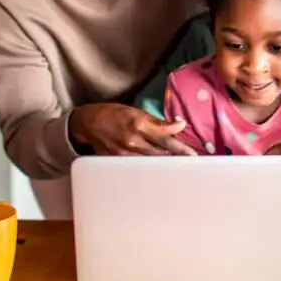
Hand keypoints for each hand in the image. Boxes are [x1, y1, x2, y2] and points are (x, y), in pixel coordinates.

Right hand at [69, 103, 196, 156]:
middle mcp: (133, 139)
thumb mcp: (135, 111)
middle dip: (178, 158)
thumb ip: (156, 121)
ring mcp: (125, 152)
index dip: (180, 146)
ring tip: (181, 166)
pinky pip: (139, 165)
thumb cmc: (113, 113)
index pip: (165, 137)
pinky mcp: (118, 160)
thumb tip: (178, 124)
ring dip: (167, 163)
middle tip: (193, 163)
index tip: (193, 152)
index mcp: (139, 123)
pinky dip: (151, 166)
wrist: (87, 123)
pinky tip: (160, 169)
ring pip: (151, 161)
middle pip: (161, 152)